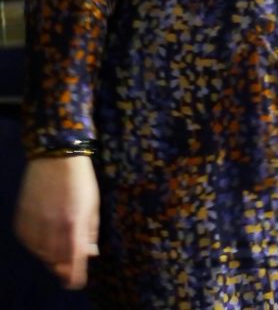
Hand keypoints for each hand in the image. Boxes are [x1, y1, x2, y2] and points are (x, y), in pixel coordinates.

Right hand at [15, 156, 99, 288]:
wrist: (56, 157)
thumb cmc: (81, 180)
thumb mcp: (93, 204)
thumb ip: (91, 231)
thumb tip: (90, 254)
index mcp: (74, 222)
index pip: (74, 259)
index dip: (75, 275)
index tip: (76, 284)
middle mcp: (52, 226)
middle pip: (55, 260)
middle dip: (63, 267)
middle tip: (69, 267)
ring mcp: (34, 223)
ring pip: (40, 253)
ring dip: (51, 256)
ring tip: (59, 248)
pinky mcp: (21, 219)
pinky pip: (28, 242)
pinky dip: (37, 245)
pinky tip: (45, 237)